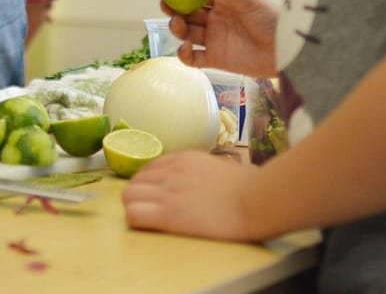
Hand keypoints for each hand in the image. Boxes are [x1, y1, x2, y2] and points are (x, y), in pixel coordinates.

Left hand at [122, 150, 270, 241]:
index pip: (150, 168)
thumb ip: (206, 172)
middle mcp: (171, 172)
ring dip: (135, 207)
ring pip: (129, 196)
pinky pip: (134, 214)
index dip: (151, 184)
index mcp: (184, 159)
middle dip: (139, 195)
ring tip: (149, 219)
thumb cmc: (251, 186)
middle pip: (135, 181)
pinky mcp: (168, 213)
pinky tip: (148, 226)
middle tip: (150, 210)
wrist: (256, 199)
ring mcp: (168, 191)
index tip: (158, 196)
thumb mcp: (222, 168)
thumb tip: (208, 181)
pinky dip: (136, 220)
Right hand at [167, 0, 279, 78]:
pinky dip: (184, 54)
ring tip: (178, 24)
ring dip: (177, 28)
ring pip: (187, 33)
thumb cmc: (271, 21)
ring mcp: (214, 39)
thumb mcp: (250, 1)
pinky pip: (193, 59)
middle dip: (175, 9)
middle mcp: (215, 20)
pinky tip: (186, 48)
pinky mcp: (215, 59)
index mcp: (223, 3)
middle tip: (168, 6)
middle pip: (188, 14)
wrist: (286, 51)